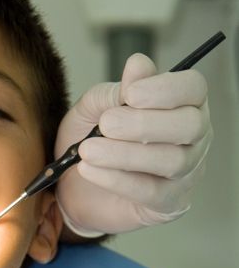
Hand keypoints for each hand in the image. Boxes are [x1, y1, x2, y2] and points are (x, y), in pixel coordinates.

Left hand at [55, 53, 211, 235]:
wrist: (72, 185)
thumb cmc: (90, 140)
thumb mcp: (92, 110)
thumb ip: (114, 91)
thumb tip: (138, 64)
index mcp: (178, 105)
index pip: (193, 88)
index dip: (165, 89)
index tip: (130, 93)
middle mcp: (191, 138)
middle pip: (190, 125)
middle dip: (144, 123)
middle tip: (106, 124)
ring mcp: (184, 173)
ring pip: (171, 160)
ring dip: (124, 153)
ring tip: (88, 150)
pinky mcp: (167, 203)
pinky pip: (150, 192)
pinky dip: (116, 179)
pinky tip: (89, 170)